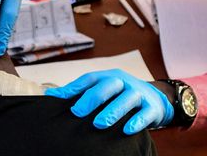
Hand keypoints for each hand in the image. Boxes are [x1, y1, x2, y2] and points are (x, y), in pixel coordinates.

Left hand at [45, 69, 173, 134]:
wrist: (155, 97)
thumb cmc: (120, 95)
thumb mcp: (104, 89)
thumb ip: (81, 92)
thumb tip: (50, 94)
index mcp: (109, 76)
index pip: (90, 78)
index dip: (74, 87)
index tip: (57, 98)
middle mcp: (123, 82)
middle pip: (107, 86)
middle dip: (92, 98)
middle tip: (77, 112)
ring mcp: (139, 93)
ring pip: (126, 99)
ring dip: (112, 111)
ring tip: (99, 123)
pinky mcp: (151, 107)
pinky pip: (144, 113)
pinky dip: (136, 121)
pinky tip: (127, 130)